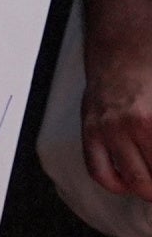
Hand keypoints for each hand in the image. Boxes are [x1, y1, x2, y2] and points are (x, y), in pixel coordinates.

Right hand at [86, 44, 151, 200]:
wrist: (121, 46)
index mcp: (150, 120)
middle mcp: (128, 128)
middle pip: (149, 176)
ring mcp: (106, 131)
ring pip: (128, 179)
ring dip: (145, 189)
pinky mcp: (90, 131)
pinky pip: (97, 169)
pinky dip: (114, 183)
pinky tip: (127, 185)